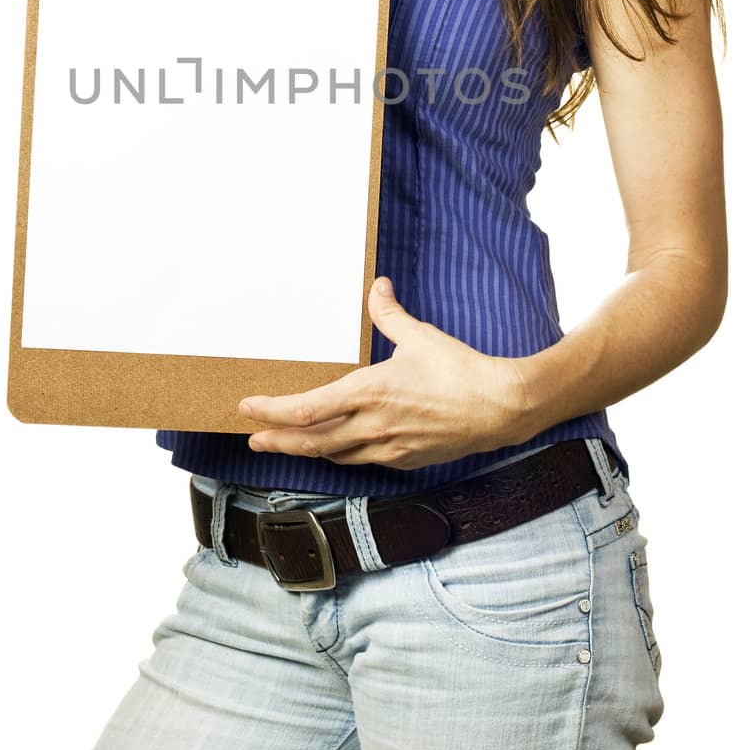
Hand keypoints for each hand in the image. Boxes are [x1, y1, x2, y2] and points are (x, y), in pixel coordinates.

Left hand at [237, 278, 530, 469]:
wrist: (500, 408)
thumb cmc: (461, 371)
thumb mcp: (420, 336)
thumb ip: (389, 313)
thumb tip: (378, 287)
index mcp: (369, 392)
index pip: (306, 409)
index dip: (272, 411)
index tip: (249, 407)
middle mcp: (372, 426)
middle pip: (311, 441)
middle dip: (277, 439)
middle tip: (253, 436)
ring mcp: (387, 448)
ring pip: (334, 455)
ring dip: (306, 450)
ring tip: (286, 443)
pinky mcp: (404, 460)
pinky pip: (361, 461)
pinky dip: (340, 454)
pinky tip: (335, 448)